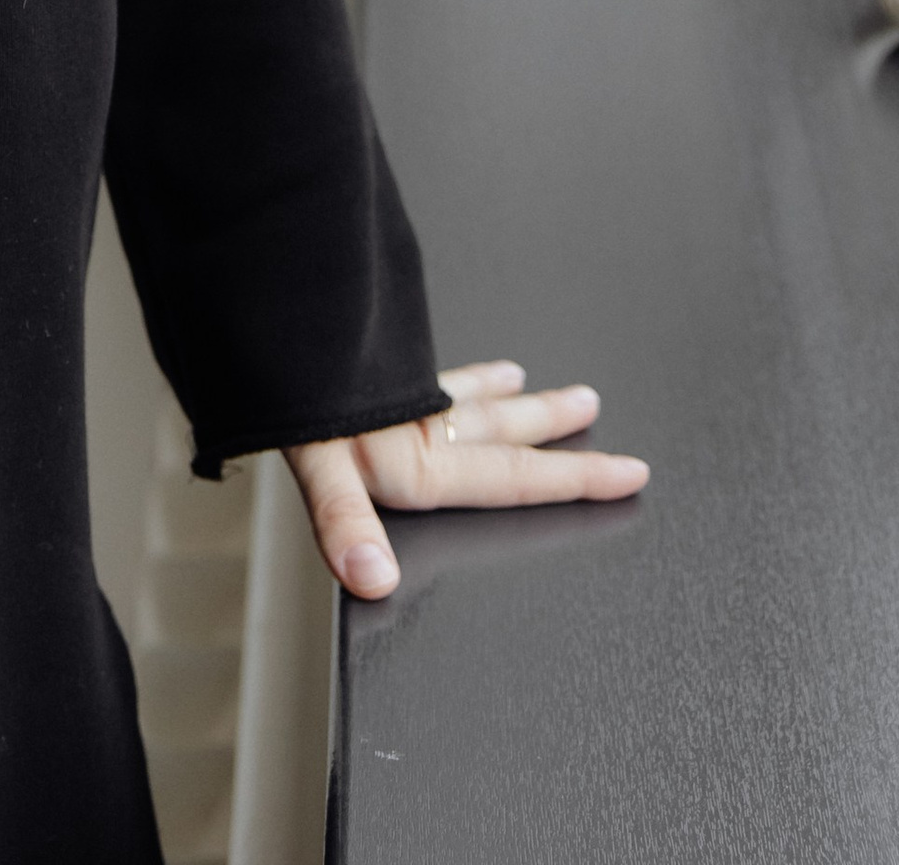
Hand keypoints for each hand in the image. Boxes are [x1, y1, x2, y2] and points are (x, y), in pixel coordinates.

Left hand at [285, 357, 648, 599]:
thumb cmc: (292, 402)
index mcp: (421, 460)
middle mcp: (420, 426)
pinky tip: (438, 366)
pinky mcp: (371, 370)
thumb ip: (348, 523)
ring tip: (525, 378)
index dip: (576, 480)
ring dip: (499, 393)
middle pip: (502, 429)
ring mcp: (398, 397)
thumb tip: (376, 579)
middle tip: (594, 409)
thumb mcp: (318, 467)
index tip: (630, 473)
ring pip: (464, 395)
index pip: (516, 478)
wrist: (269, 318)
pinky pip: (422, 372)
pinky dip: (440, 371)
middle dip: (552, 427)